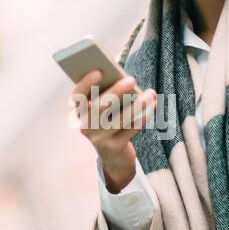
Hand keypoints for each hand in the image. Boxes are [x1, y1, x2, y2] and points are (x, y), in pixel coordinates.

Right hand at [69, 69, 156, 186]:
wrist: (114, 157)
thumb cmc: (109, 123)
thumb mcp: (104, 111)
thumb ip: (108, 95)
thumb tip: (127, 80)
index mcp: (78, 113)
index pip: (77, 97)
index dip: (85, 84)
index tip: (98, 71)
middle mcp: (85, 127)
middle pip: (99, 107)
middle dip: (116, 91)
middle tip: (131, 79)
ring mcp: (99, 139)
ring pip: (120, 119)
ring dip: (137, 105)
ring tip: (150, 94)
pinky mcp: (114, 148)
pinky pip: (131, 129)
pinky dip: (142, 117)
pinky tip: (151, 107)